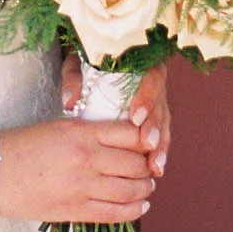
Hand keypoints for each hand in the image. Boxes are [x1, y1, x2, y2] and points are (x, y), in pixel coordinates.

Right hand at [0, 115, 153, 226]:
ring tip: (146, 188)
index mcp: (81, 132)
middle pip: (136, 164)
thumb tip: (120, 143)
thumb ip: (88, 134)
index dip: (146, 141)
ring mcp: (81, 186)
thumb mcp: (57, 128)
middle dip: (148, 168)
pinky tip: (140, 206)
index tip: (148, 145)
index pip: (131, 135)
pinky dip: (134, 210)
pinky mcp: (73, 210)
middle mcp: (86, 157)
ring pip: (130, 190)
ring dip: (144, 190)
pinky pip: (114, 213)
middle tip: (150, 169)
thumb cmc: (20, 145)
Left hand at [60, 54, 170, 176]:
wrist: (96, 62)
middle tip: (147, 144)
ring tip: (154, 166)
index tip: (136, 117)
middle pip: (160, 106)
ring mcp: (157, 102)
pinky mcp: (155, 119)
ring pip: (163, 125)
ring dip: (160, 146)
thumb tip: (70, 101)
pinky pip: (161, 136)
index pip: (151, 79)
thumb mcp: (77, 63)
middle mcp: (154, 83)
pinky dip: (158, 152)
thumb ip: (74, 77)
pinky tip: (155, 169)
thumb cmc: (87, 62)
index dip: (146, 98)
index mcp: (143, 63)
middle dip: (155, 127)